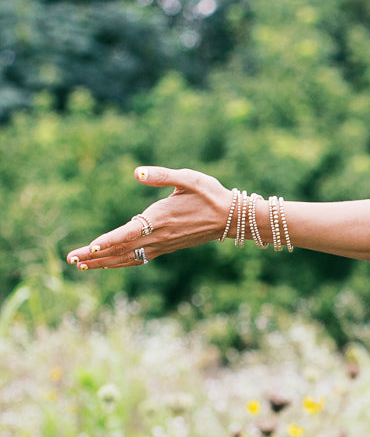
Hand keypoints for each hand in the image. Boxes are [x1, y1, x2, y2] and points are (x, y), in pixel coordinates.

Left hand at [67, 166, 233, 269]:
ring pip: (128, 258)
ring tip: (81, 265)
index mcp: (161, 218)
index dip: (109, 240)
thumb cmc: (211, 194)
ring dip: (104, 263)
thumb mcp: (188, 178)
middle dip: (95, 256)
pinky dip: (120, 262)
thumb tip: (137, 171)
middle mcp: (159, 236)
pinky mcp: (165, 248)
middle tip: (71, 260)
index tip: (90, 247)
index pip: (129, 232)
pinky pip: (138, 259)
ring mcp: (162, 245)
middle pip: (122, 250)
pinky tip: (107, 263)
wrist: (231, 218)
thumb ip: (162, 175)